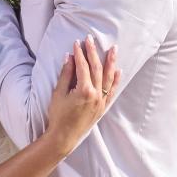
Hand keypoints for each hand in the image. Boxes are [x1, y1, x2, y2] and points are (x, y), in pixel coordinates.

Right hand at [45, 36, 119, 154]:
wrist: (64, 137)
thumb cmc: (58, 116)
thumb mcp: (58, 94)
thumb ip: (65, 75)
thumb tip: (70, 57)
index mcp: (84, 90)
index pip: (83, 67)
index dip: (80, 53)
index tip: (77, 42)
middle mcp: (96, 95)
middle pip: (97, 68)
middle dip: (94, 52)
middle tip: (91, 39)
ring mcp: (101, 101)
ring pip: (108, 78)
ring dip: (111, 62)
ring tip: (114, 49)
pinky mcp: (103, 107)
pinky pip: (112, 91)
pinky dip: (116, 80)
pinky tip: (118, 70)